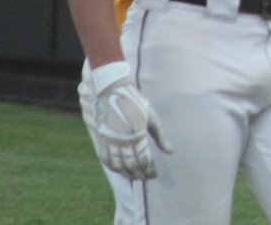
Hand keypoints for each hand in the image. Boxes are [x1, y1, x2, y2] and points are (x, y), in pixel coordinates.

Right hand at [88, 62, 172, 179]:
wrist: (110, 92)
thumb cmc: (135, 103)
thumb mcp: (151, 118)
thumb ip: (160, 136)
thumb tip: (170, 152)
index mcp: (136, 135)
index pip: (143, 160)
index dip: (149, 169)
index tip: (155, 174)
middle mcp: (121, 141)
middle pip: (131, 165)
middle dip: (140, 174)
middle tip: (147, 178)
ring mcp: (109, 142)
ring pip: (118, 165)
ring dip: (128, 174)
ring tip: (136, 177)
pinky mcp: (100, 141)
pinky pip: (106, 160)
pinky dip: (115, 168)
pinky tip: (121, 170)